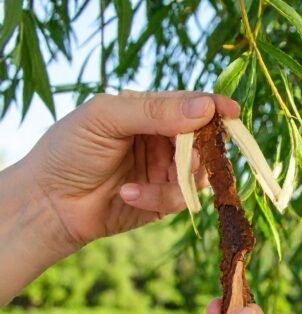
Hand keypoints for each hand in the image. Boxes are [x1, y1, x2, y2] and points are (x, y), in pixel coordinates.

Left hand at [27, 90, 238, 253]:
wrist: (50, 201)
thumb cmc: (69, 150)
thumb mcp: (106, 118)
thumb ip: (154, 111)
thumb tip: (205, 108)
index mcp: (148, 110)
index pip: (189, 104)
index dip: (213, 108)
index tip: (231, 112)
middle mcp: (162, 139)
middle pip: (203, 140)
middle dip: (201, 149)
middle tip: (192, 156)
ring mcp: (165, 170)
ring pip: (199, 172)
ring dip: (180, 177)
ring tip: (153, 179)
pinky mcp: (164, 200)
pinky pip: (181, 198)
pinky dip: (158, 197)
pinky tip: (127, 194)